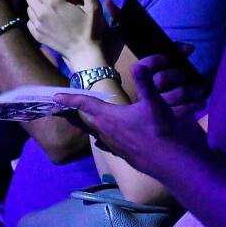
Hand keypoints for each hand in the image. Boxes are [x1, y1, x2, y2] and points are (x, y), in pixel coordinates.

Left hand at [25, 0, 108, 67]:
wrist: (85, 53)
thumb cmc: (92, 29)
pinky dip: (35, 15)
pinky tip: (46, 17)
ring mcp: (38, 26)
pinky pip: (29, 20)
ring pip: (28, 7)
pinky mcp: (37, 36)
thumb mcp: (93, 7)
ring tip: (49, 4)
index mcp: (53, 3)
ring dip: (36, 2)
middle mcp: (41, 13)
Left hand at [54, 55, 204, 174]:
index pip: (86, 104)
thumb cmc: (159, 130)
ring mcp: (116, 147)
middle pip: (93, 119)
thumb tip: (139, 65)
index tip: (56, 96)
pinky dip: (112, 138)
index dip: (71, 98)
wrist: (169, 161)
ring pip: (102, 133)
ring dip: (100, 125)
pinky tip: (119, 138)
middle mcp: (108, 133)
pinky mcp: (125, 156)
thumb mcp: (154, 102)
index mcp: (110, 117)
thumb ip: (146, 82)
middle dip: (87, 111)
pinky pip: (112, 144)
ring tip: (101, 120)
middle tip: (81, 104)